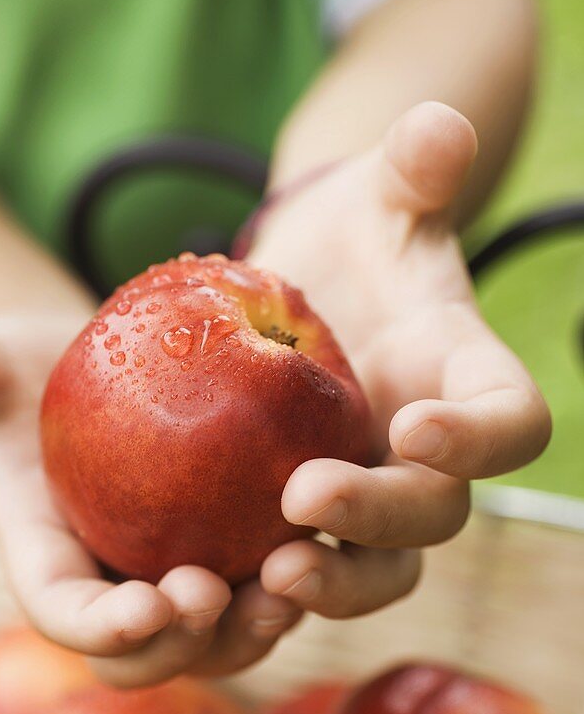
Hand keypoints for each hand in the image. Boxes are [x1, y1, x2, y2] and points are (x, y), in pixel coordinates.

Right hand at [0, 314, 299, 686]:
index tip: (145, 609)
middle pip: (152, 654)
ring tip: (289, 585)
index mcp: (50, 565)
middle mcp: (116, 591)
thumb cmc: (23, 377)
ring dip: (256, 627)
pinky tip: (330, 546)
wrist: (85, 379)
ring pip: (222, 637)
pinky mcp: (233, 552)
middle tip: (218, 599)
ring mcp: (177, 578)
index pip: (69, 616)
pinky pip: (270, 586)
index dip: (103, 630)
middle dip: (185, 645)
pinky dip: (303, 581)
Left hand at [251, 102, 550, 617]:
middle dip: (380, 517)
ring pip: (378, 570)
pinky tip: (201, 582)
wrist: (306, 287)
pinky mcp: (308, 521)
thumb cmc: (354, 237)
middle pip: (436, 515)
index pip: (512, 423)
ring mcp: (371, 495)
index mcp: (467, 382)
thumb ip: (415, 169)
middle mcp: (430, 455)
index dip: (480, 438)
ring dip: (333, 586)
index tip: (414, 426)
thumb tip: (437, 126)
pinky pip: (300, 568)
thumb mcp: (380, 197)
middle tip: (302, 501)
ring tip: (266, 579)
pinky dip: (264, 588)